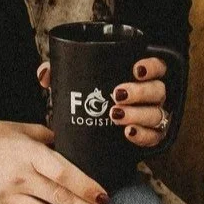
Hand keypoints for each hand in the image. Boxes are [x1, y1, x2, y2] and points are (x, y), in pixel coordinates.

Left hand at [35, 54, 171, 150]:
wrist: (91, 134)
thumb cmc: (88, 101)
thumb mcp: (75, 84)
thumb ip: (59, 74)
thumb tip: (45, 74)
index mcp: (139, 78)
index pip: (158, 67)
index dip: (152, 66)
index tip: (135, 69)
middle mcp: (150, 97)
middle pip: (158, 90)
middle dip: (140, 92)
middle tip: (117, 95)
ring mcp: (151, 117)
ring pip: (156, 114)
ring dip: (138, 114)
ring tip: (116, 115)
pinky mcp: (149, 137)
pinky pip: (153, 137)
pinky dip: (142, 135)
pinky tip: (128, 133)